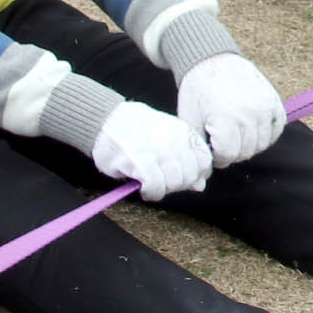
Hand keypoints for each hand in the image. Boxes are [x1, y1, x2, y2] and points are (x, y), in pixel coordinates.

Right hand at [90, 100, 213, 199]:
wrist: (109, 120)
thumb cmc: (138, 130)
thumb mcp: (166, 136)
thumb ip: (186, 157)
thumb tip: (199, 185)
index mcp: (183, 132)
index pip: (204, 161)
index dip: (196, 174)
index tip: (185, 177)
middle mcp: (174, 141)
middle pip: (189, 176)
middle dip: (178, 184)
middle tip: (164, 181)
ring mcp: (158, 152)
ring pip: (174, 184)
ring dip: (163, 189)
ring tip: (152, 183)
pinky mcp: (142, 163)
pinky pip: (156, 188)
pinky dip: (151, 192)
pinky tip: (144, 187)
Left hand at [176, 52, 288, 164]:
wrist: (212, 59)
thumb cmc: (197, 92)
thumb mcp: (189, 121)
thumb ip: (197, 152)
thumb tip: (198, 187)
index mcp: (225, 118)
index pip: (228, 156)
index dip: (217, 156)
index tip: (211, 145)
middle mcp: (249, 113)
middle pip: (245, 152)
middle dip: (231, 151)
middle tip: (221, 139)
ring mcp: (265, 106)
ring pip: (262, 144)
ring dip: (248, 144)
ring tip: (235, 132)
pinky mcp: (274, 101)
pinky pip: (277, 129)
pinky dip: (266, 133)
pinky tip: (251, 128)